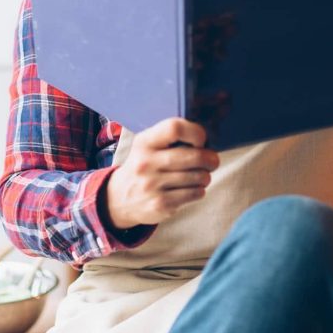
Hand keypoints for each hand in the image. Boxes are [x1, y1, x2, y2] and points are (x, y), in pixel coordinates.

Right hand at [104, 118, 219, 229]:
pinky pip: (195, 193)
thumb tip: (207, 142)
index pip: (175, 128)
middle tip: (212, 161)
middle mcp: (146, 163)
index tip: (201, 141)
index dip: (196, 133)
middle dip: (210, 159)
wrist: (120, 199)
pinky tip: (190, 189)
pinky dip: (199, 191)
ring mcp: (152, 185)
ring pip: (199, 177)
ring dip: (205, 177)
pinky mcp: (160, 204)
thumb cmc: (144, 166)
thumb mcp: (147, 146)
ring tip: (200, 176)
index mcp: (144, 142)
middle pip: (194, 156)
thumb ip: (171, 139)